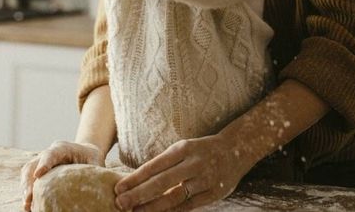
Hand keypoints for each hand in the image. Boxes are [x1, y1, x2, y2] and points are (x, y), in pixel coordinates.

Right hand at [20, 140, 104, 210]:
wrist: (85, 152)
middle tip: (28, 199)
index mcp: (62, 148)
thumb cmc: (91, 157)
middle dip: (29, 182)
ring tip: (27, 205)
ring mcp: (41, 161)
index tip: (38, 175)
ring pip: (27, 172)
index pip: (50, 153)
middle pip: (33, 164)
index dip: (44, 163)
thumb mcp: (96, 161)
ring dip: (25, 188)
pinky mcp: (39, 171)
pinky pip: (28, 179)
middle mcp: (48, 153)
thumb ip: (94, 170)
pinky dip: (27, 191)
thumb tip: (98, 187)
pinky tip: (29, 204)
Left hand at [113, 133, 248, 211]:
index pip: (154, 165)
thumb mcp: (183, 148)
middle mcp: (193, 163)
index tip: (118, 188)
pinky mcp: (214, 193)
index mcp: (183, 148)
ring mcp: (205, 179)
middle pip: (162, 182)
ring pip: (175, 196)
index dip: (135, 178)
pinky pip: (189, 206)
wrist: (237, 149)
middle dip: (139, 194)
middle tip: (120, 202)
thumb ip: (165, 164)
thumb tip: (137, 181)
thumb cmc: (201, 150)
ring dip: (153, 207)